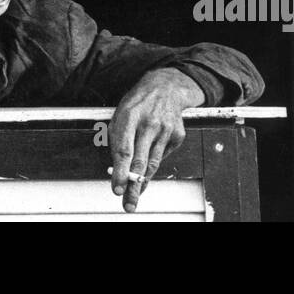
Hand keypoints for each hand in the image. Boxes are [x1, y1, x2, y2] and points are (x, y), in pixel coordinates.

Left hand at [109, 67, 204, 212]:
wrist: (165, 88)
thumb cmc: (137, 104)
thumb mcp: (119, 115)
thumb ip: (116, 139)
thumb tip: (116, 168)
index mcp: (130, 115)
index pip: (124, 149)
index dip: (120, 171)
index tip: (117, 188)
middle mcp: (149, 123)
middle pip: (140, 161)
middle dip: (133, 186)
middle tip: (128, 204)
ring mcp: (166, 130)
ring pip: (153, 163)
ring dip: (143, 182)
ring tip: (135, 196)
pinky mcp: (177, 135)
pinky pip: (162, 156)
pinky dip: (153, 163)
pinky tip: (148, 162)